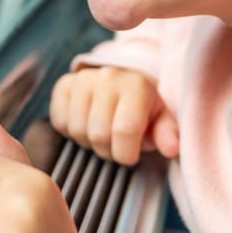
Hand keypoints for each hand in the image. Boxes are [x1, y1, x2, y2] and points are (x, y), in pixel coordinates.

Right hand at [49, 67, 178, 165]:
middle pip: (99, 135)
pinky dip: (71, 131)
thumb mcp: (162, 120)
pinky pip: (60, 122)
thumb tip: (171, 148)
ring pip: (77, 131)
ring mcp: (82, 80)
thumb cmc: (145, 108)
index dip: (127, 153)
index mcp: (136, 86)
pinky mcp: (63, 85)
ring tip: (103, 133)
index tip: (131, 154)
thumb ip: (168, 134)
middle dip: (108, 150)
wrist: (124, 82)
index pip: (124, 131)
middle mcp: (108, 78)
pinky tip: (87, 123)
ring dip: (90, 142)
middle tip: (117, 144)